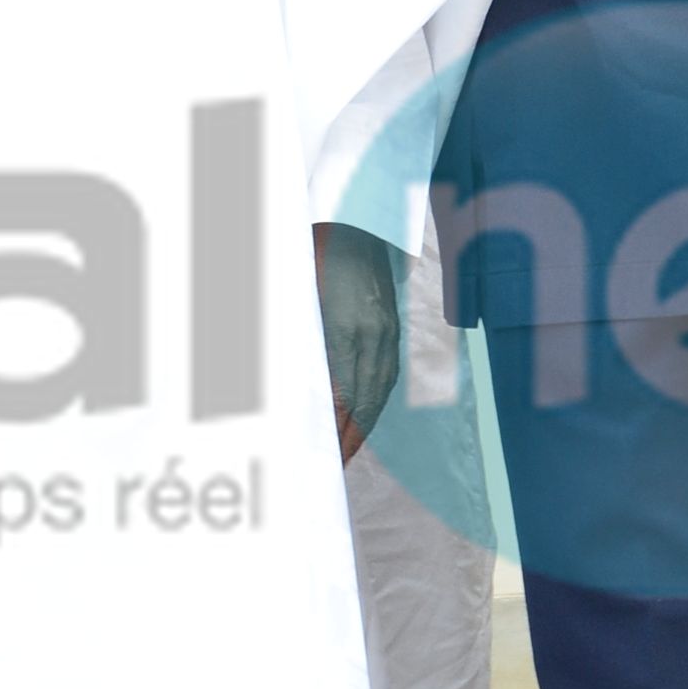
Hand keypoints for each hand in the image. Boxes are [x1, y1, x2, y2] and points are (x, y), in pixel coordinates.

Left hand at [316, 222, 402, 463]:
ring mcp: (386, 329)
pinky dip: (376, 400)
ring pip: (379, 390)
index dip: (334, 427)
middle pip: (364, 398)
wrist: (354, 223)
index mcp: (345, 327)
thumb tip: (296, 388)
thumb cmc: (314, 257)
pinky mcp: (391, 326)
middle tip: (335, 465)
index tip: (323, 452)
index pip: (342, 392)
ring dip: (365, 424)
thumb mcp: (301, 297)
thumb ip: (302, 343)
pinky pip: (387, 373)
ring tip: (349, 450)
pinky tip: (365, 416)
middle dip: (350, 436)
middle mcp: (372, 332)